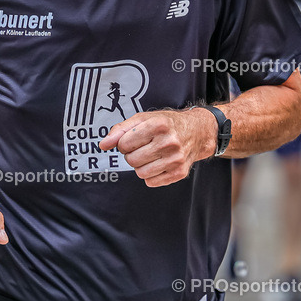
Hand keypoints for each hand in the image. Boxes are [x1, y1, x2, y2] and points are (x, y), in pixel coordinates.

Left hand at [99, 108, 215, 186]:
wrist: (197, 132)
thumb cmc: (167, 124)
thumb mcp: (144, 118)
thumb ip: (121, 130)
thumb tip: (103, 145)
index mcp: (159, 125)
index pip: (124, 143)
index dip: (124, 142)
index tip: (133, 139)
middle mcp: (169, 142)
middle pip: (131, 159)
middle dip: (132, 154)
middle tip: (142, 147)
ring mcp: (176, 159)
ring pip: (140, 173)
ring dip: (140, 165)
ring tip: (151, 155)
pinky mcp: (179, 172)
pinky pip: (151, 182)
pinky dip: (151, 174)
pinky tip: (159, 163)